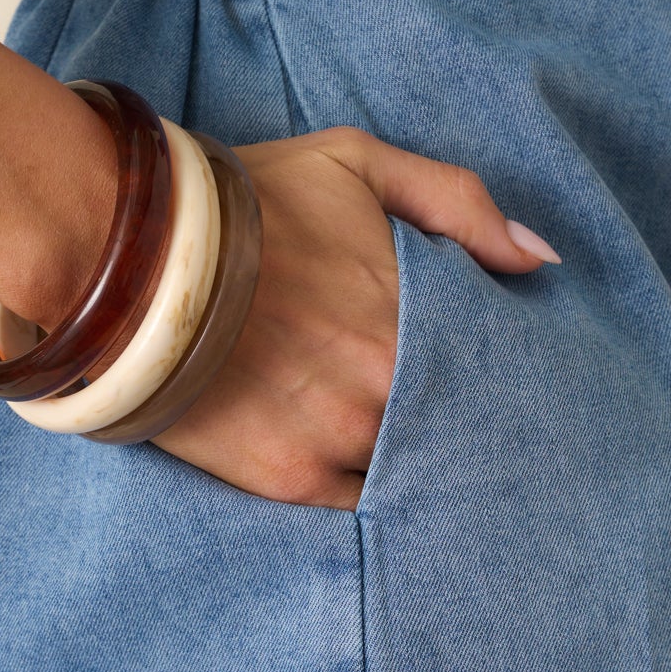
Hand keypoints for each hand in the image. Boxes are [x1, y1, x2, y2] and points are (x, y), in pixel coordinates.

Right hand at [153, 126, 558, 508]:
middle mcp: (389, 381)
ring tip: (431, 465)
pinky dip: (375, 503)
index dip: (499, 368)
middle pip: (461, 421)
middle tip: (483, 430)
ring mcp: (342, 436)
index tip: (502, 374)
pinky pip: (360, 509)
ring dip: (425, 466)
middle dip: (469, 423)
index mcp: (415, 308)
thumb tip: (541, 262)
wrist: (129, 260)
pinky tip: (386, 496)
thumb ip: (456, 202)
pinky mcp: (290, 480)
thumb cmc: (242, 204)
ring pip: (415, 469)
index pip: (495, 358)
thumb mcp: (354, 162)